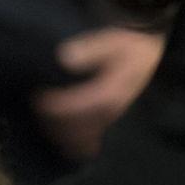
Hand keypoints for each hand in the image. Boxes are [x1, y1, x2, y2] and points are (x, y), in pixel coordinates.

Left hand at [30, 27, 164, 161]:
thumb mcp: (112, 42)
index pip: (77, 108)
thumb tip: (64, 56)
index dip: (55, 106)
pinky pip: (90, 141)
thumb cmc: (128, 47)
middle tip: (35, 107)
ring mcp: (110, 119)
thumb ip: (90, 49)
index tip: (38, 98)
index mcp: (110, 93)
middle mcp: (110, 111)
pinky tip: (58, 137)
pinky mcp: (109, 121)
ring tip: (42, 120)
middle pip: (77, 127)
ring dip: (60, 133)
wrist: (150, 58)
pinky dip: (73, 142)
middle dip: (53, 121)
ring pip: (82, 138)